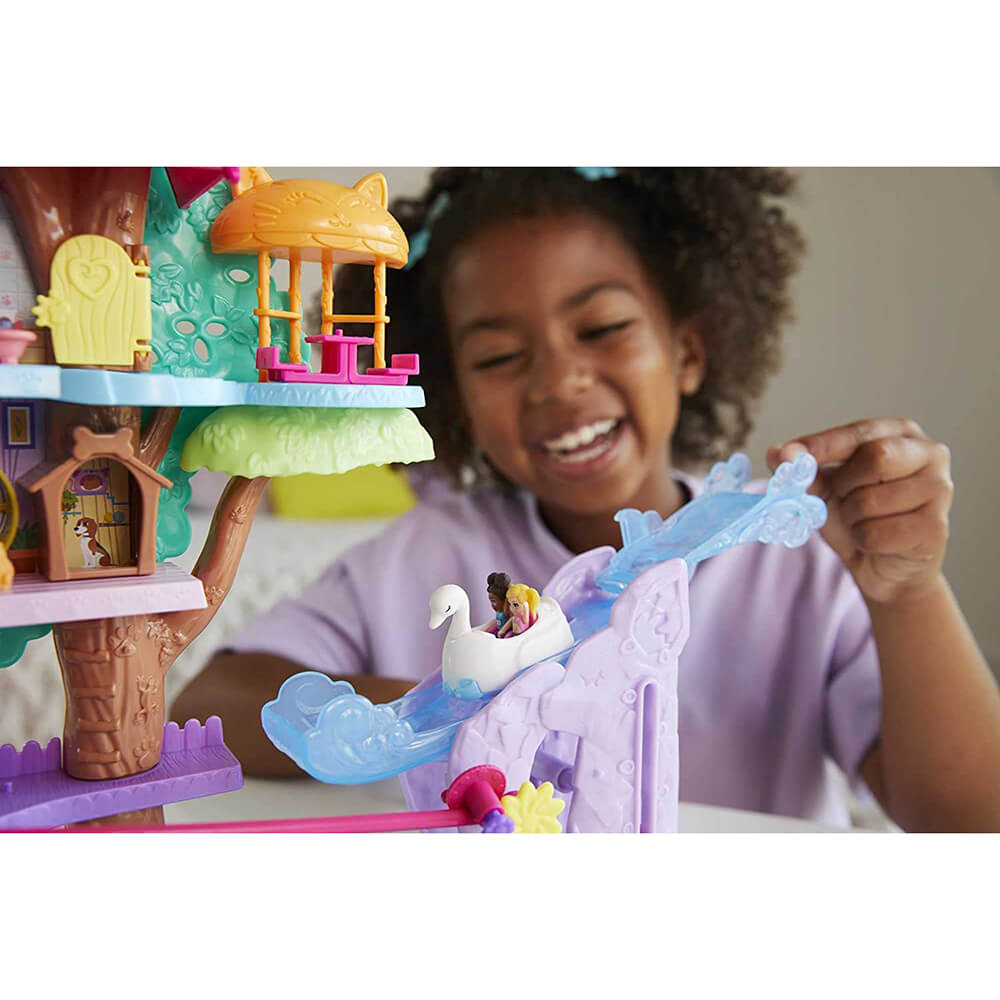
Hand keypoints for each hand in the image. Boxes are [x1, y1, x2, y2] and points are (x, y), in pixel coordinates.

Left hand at [766, 418, 953, 605]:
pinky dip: (863, 540)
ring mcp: (939, 490)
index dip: (822, 445)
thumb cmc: (858, 516)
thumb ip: (804, 470)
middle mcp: (930, 454)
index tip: (787, 456)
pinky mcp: (936, 527)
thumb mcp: (825, 488)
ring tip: (863, 522)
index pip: (858, 433)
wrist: (883, 567)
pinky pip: (877, 533)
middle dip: (845, 485)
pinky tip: (877, 541)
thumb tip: (776, 454)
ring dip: (852, 518)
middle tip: (844, 500)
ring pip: (870, 501)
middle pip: (875, 459)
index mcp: (901, 433)